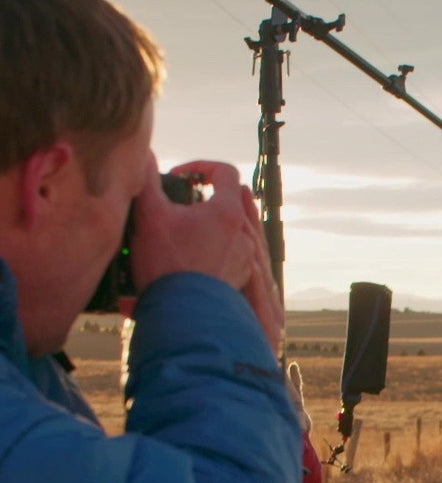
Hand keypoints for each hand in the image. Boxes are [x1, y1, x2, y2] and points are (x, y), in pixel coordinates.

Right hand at [129, 157, 283, 352]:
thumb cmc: (167, 265)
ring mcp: (245, 260)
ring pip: (232, 231)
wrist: (184, 316)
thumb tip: (145, 155)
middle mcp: (244, 235)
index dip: (202, 167)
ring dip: (210, 225)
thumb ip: (147, 179)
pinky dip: (216, 249)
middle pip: (230, 203)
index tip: (182, 176)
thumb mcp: (150, 215)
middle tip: (179, 206)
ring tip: (185, 232)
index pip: (225, 173)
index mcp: (228, 213)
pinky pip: (232, 256)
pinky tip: (194, 255)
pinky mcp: (240, 281)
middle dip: (204, 199)